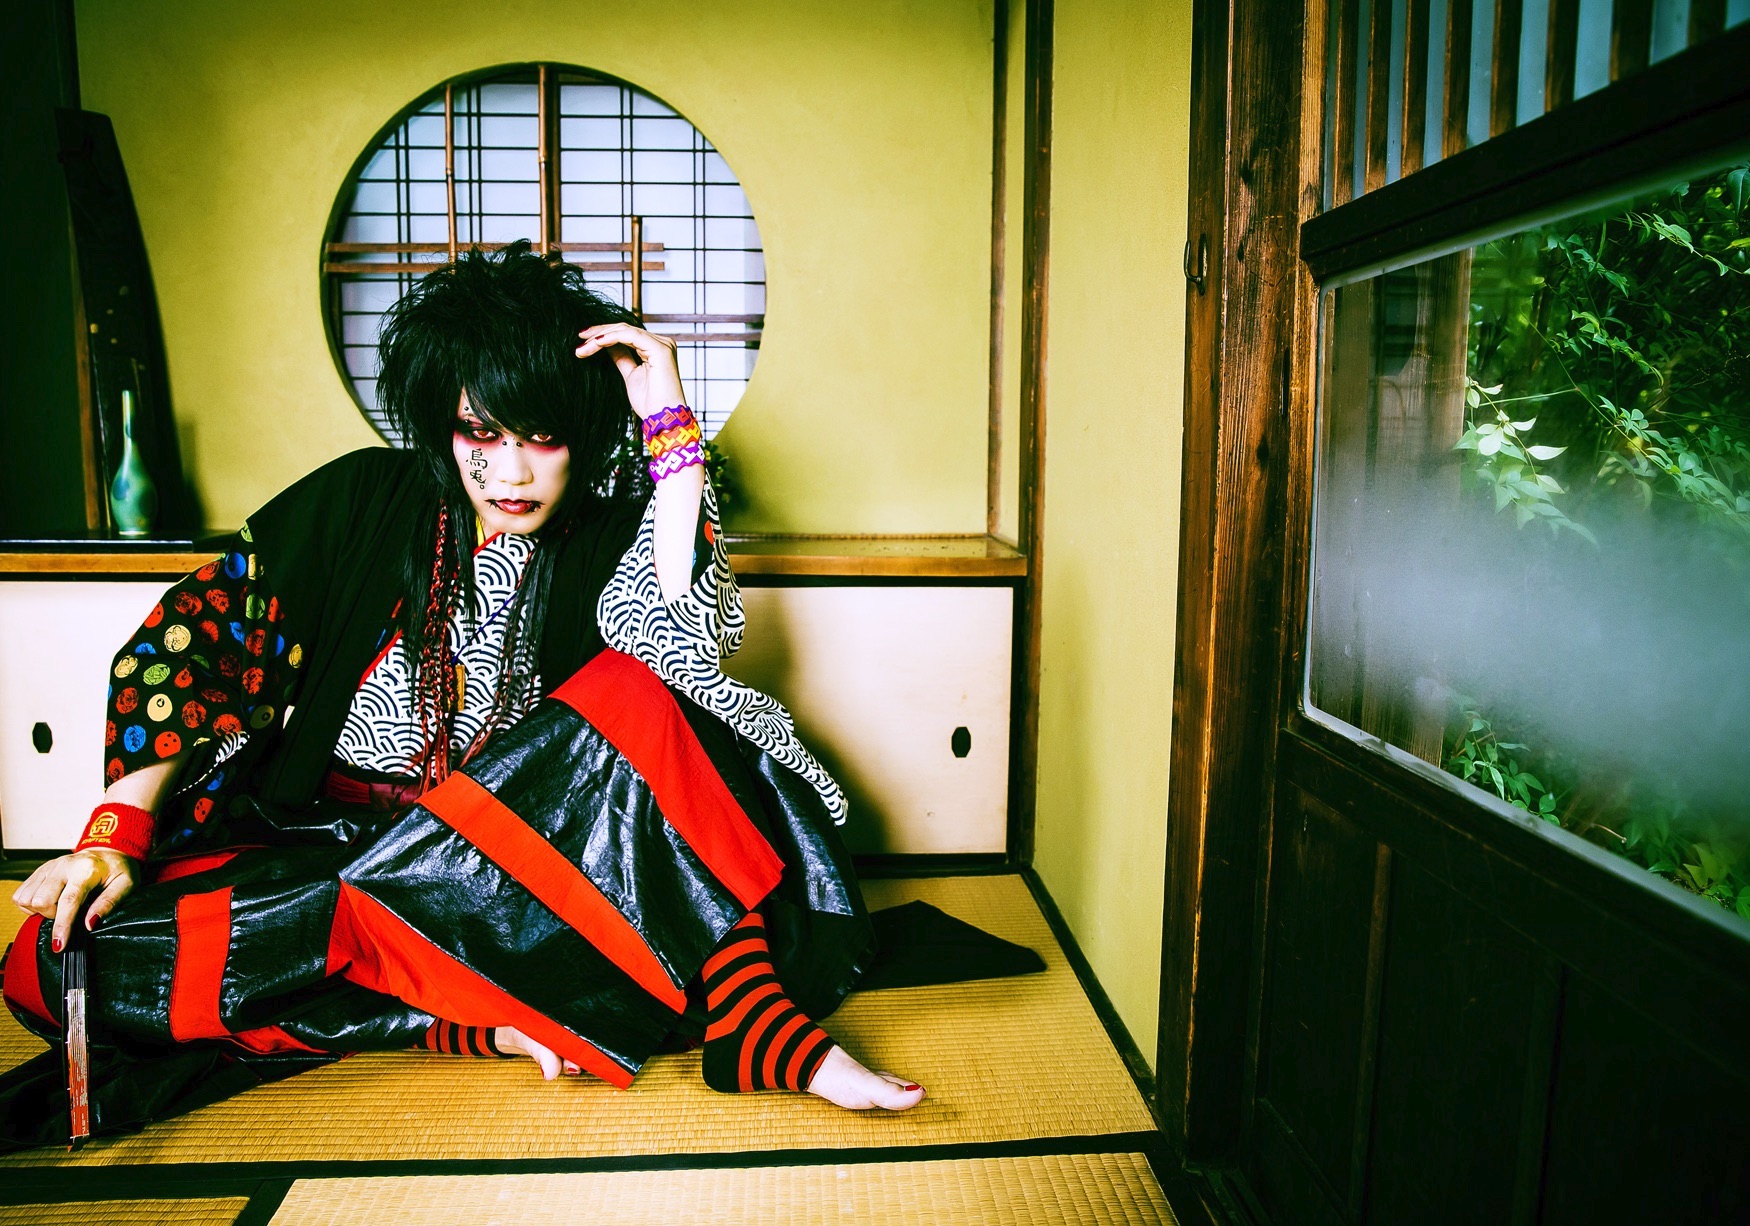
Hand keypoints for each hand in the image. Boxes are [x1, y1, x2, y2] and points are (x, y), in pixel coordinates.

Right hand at [12, 849, 137, 950]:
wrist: (108, 850)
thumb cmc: (118, 868)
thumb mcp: (126, 884)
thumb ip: (108, 903)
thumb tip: (90, 924)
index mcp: (85, 869)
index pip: (68, 901)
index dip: (62, 925)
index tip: (59, 945)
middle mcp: (63, 866)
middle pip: (41, 900)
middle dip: (51, 915)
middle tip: (69, 912)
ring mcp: (49, 867)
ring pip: (26, 898)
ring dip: (39, 909)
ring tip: (59, 906)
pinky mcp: (40, 870)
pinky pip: (21, 893)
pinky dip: (30, 903)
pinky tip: (48, 901)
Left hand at [575, 322, 684, 420]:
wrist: (662, 419)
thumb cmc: (650, 403)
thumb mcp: (630, 375)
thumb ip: (621, 357)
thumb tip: (607, 344)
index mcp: (656, 348)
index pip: (626, 334)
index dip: (604, 335)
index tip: (583, 342)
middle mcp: (662, 343)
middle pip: (624, 329)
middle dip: (599, 333)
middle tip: (580, 339)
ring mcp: (663, 345)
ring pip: (625, 330)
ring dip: (601, 337)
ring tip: (584, 347)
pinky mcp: (660, 349)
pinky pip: (630, 336)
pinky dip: (611, 338)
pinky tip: (596, 343)